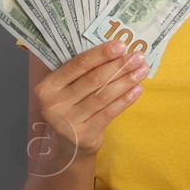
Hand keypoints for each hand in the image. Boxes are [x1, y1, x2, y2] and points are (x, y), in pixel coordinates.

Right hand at [33, 40, 149, 159]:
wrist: (70, 145)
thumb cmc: (72, 107)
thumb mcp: (67, 89)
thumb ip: (82, 72)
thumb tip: (115, 50)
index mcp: (48, 86)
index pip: (78, 64)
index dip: (101, 54)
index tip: (121, 45)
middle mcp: (54, 103)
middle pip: (93, 79)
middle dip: (119, 66)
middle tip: (138, 57)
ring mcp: (68, 121)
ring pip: (103, 95)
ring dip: (126, 81)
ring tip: (142, 71)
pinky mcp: (84, 135)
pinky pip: (109, 113)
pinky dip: (125, 100)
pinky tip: (137, 90)